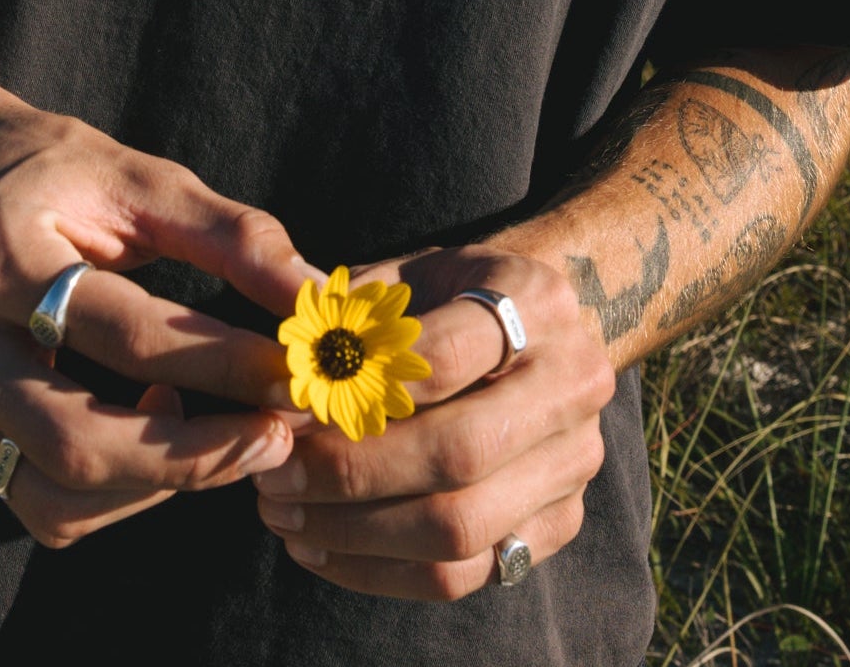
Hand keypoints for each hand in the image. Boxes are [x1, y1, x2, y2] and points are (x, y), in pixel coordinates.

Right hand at [0, 83, 317, 548]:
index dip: (220, 362)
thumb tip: (315, 295)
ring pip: (53, 491)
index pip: (124, 334)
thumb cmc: (61, 170)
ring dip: (154, 482)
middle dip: (190, 456)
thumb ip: (231, 236)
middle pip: (75, 439)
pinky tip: (155, 428)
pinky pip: (39, 498)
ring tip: (217, 430)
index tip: (297, 375)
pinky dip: (114, 490)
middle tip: (275, 439)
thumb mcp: (143, 177)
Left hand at [254, 244, 614, 599]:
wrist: (529, 327)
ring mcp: (575, 459)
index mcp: (536, 299)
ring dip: (356, 534)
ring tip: (284, 517)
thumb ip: (345, 316)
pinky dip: (382, 572)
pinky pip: (467, 574)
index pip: (443, 358)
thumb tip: (279, 377)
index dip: (357, 392)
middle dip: (351, 475)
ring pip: (462, 528)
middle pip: (458, 454)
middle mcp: (574, 380)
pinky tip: (321, 547)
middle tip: (274, 479)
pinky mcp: (560, 522)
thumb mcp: (402, 275)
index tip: (283, 415)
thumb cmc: (443, 295)